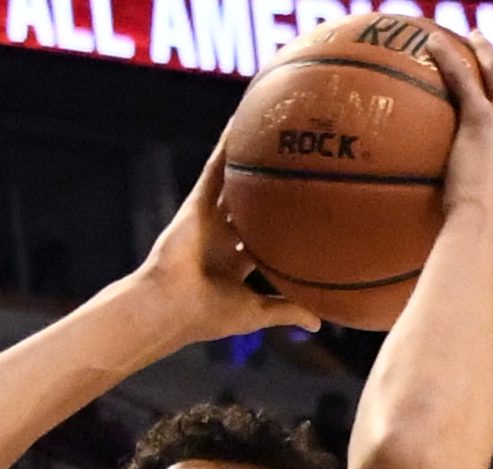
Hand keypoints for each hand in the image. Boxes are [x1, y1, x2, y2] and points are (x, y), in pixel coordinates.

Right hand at [129, 149, 318, 344]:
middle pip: (253, 207)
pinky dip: (226, 146)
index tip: (310, 213)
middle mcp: (224, 238)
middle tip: (299, 168)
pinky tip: (243, 122)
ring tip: (273, 131)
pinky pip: (215, 169)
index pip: (267, 240)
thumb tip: (320, 321)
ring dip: (251, 158)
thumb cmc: (210, 314)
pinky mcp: (198, 204)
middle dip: (272, 191)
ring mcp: (211, 218)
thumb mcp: (257, 311)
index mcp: (237, 264)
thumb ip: (288, 310)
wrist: (172, 305)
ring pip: (235, 182)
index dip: (285, 228)